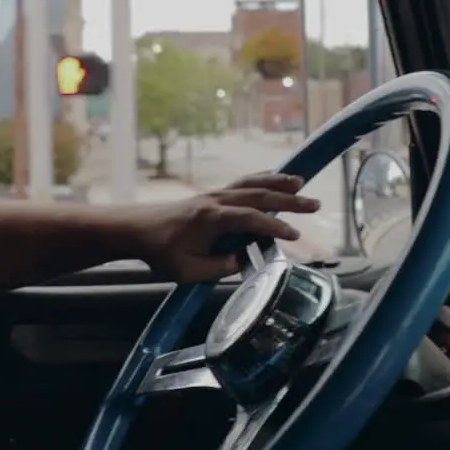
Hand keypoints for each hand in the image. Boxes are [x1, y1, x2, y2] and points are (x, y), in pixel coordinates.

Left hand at [135, 172, 320, 281]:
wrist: (135, 229)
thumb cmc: (159, 252)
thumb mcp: (189, 270)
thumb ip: (220, 266)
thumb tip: (246, 259)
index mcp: (211, 219)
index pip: (251, 219)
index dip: (275, 228)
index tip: (295, 237)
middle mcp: (216, 201)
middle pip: (258, 195)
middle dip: (288, 199)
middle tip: (314, 204)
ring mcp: (214, 195)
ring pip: (251, 183)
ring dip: (277, 182)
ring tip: (301, 181)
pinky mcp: (211, 197)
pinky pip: (242, 183)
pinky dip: (262, 180)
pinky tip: (274, 180)